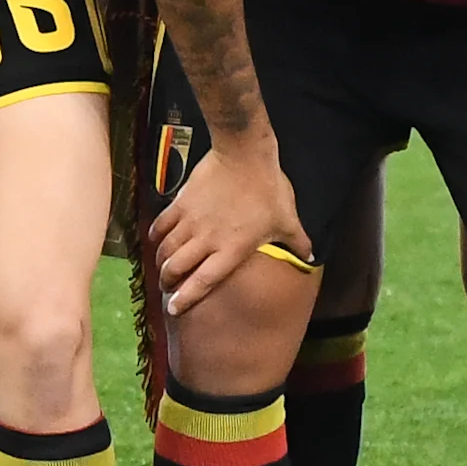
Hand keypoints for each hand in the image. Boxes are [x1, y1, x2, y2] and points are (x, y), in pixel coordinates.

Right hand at [147, 137, 304, 316]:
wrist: (244, 155)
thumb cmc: (268, 189)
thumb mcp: (287, 219)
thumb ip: (297, 243)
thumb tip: (311, 258)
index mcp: (231, 250)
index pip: (203, 281)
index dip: (186, 298)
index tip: (174, 310)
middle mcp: (206, 240)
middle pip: (177, 268)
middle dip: (168, 281)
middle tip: (166, 286)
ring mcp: (191, 222)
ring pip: (166, 249)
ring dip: (160, 261)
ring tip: (161, 267)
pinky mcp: (181, 203)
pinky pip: (162, 224)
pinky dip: (155, 234)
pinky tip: (155, 239)